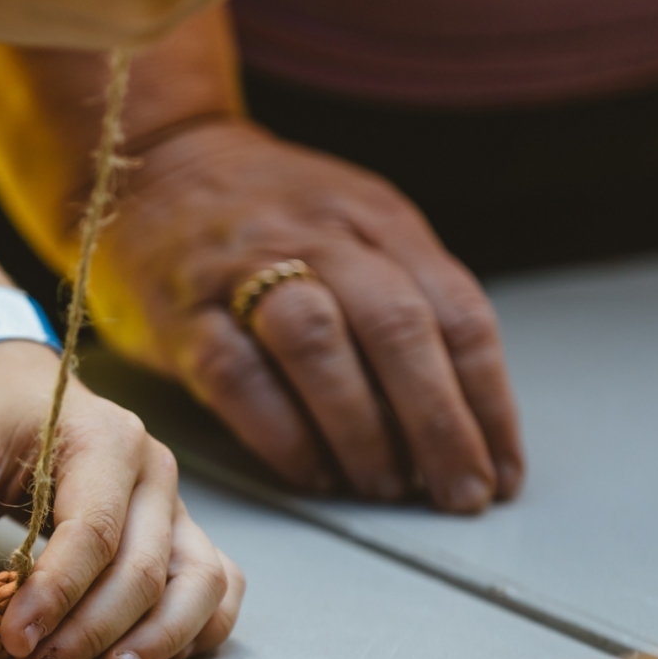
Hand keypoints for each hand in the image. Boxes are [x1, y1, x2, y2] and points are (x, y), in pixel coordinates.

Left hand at [0, 339, 242, 658]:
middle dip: (92, 633)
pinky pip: (214, 586)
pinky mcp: (178, 532)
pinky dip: (194, 629)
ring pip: (199, 584)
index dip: (57, 596)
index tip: (15, 642)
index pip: (95, 534)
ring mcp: (175, 504)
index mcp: (106, 440)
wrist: (10, 382)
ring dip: (156, 641)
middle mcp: (155, 472)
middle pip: (144, 570)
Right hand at [94, 119, 523, 511]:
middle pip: (397, 327)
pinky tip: (314, 475)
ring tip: (386, 488)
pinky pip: (238, 375)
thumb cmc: (268, 218)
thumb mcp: (354, 227)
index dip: (488, 400)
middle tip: (459, 494)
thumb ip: (404, 296)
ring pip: (319, 344)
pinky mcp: (184, 314)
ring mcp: (244, 270)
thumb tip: (460, 417)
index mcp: (376, 219)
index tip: (503, 471)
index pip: (455, 310)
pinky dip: (283, 433)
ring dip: (363, 428)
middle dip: (440, 423)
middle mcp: (319, 236)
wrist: (154, 163)